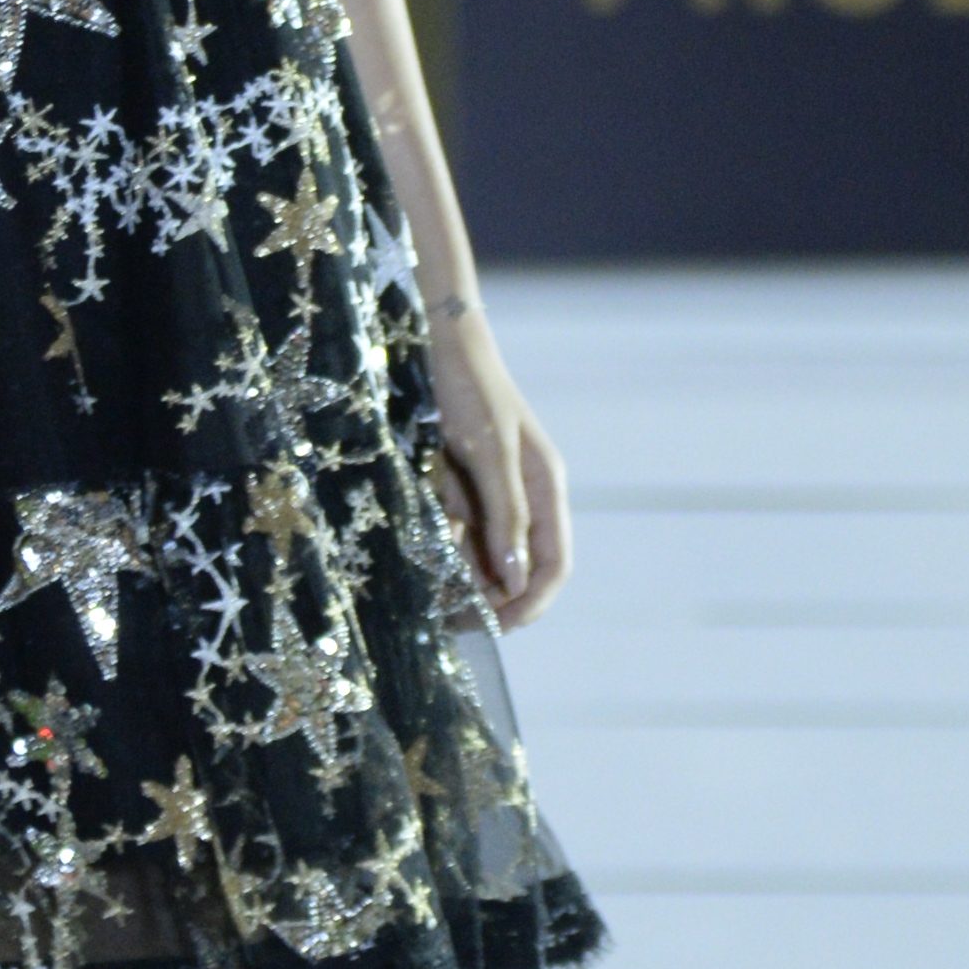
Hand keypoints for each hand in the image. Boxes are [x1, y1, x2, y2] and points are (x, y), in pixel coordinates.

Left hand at [424, 303, 570, 624]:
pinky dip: (439, 555)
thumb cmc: (468, 389)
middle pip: (519, 569)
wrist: (430, 339)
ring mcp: (488, 492)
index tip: (495, 629)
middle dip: (492, 602)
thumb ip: (506, 513)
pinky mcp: (455, 486)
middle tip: (451, 624)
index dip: (530, 604)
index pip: (553, 565)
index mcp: (544, 488)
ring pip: (483, 558)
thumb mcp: (489, 452)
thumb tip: (517, 578)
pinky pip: (453, 535)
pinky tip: (415, 567)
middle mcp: (521, 496)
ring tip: (429, 603)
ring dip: (462, 584)